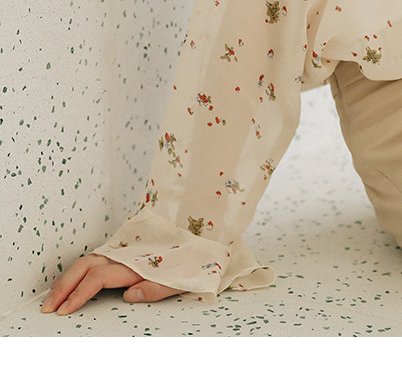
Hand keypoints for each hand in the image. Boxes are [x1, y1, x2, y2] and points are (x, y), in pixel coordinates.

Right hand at [40, 254, 182, 314]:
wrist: (206, 237)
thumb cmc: (194, 260)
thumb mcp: (182, 279)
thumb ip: (156, 289)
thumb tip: (129, 296)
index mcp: (137, 261)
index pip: (98, 277)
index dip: (78, 294)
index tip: (64, 311)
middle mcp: (128, 251)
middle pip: (86, 265)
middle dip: (64, 286)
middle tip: (49, 307)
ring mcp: (126, 247)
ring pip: (89, 258)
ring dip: (69, 277)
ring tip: (55, 297)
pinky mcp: (128, 246)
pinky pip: (98, 255)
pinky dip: (80, 268)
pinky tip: (74, 280)